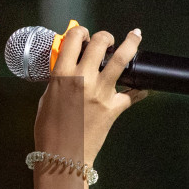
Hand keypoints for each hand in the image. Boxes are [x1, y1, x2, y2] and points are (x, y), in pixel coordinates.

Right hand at [33, 25, 150, 166]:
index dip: (80, 32)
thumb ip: (59, 80)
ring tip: (134, 37)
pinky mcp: (114, 107)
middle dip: (105, 36)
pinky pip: (132, 93)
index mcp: (62, 74)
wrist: (62, 156)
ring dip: (130, 44)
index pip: (73, 39)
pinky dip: (139, 90)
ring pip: (121, 58)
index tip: (83, 34)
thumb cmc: (48, 130)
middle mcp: (83, 78)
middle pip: (100, 42)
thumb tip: (69, 69)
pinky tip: (142, 87)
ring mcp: (101, 92)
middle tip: (107, 40)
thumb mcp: (46, 99)